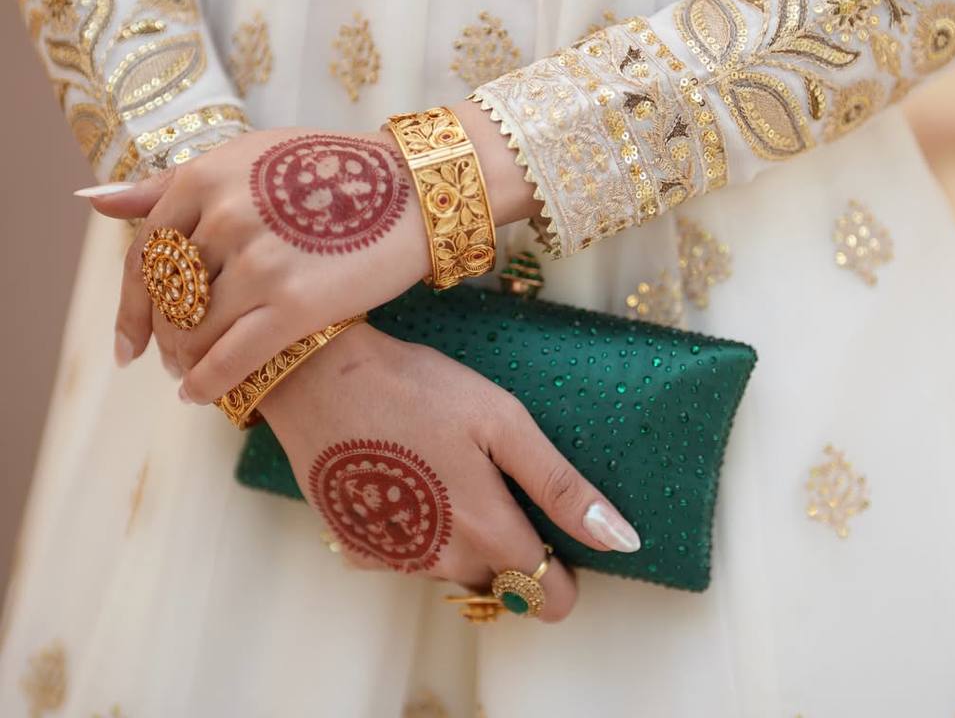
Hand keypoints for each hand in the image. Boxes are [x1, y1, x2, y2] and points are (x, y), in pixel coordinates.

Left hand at [83, 101, 538, 403]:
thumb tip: (94, 200)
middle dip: (165, 336)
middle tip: (172, 360)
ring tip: (196, 375)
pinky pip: (230, 361)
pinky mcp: (296, 305)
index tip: (129, 342)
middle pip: (167, 298)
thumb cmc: (333, 170)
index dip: (131, 305)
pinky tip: (205, 393)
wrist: (415, 187)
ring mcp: (259, 261)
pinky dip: (209, 384)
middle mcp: (225, 215)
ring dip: (187, 362)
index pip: (144, 253)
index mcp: (207, 175)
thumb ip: (171, 183)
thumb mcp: (250, 158)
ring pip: (194, 333)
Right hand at [258, 321, 641, 621]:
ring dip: (464, 533)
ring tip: (446, 462)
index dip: (563, 571)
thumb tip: (620, 541)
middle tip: (496, 477)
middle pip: (501, 583)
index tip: (553, 527)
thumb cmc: (417, 387)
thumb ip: (561, 486)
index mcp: (485, 531)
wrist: (318, 374)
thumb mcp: (501, 420)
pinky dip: (418, 526)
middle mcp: (440, 561)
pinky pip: (408, 554)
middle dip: (512, 547)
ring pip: (454, 569)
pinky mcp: (355, 547)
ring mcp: (393, 560)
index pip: (548, 598)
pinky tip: (408, 474)